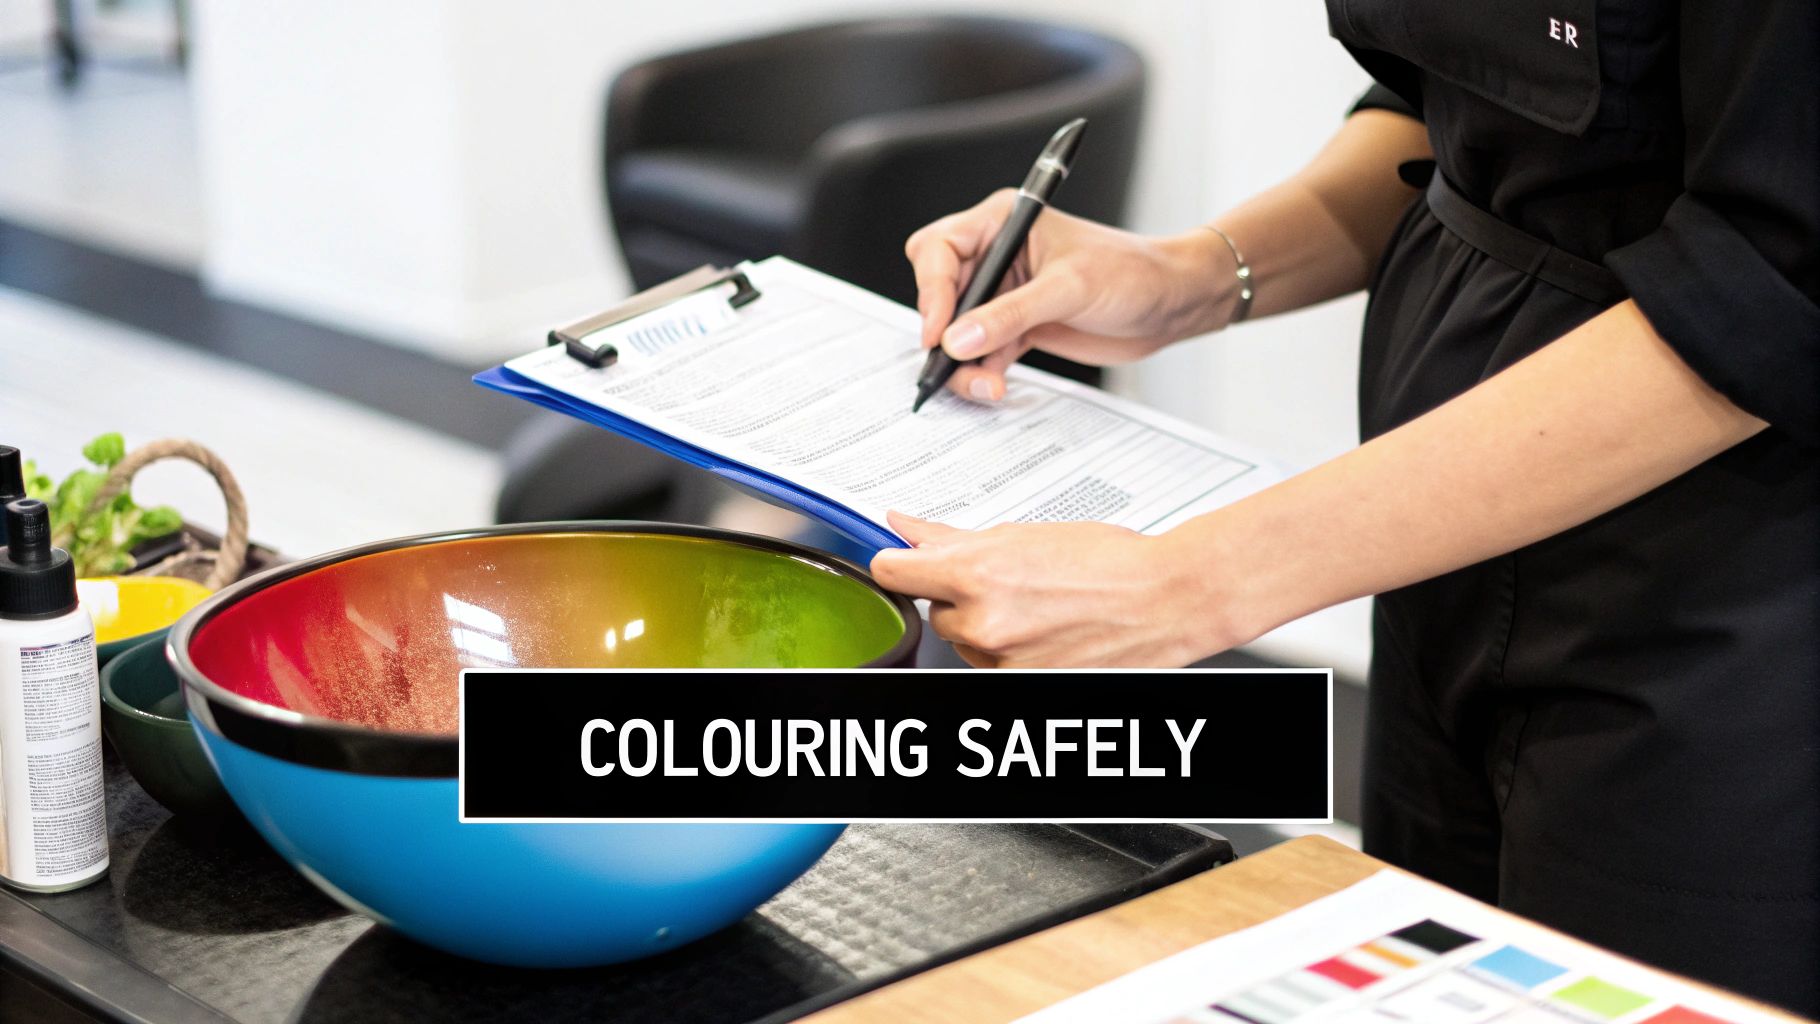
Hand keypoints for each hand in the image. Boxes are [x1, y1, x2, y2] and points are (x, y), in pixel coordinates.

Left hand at [869, 511, 1231, 667]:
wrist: (1166, 600)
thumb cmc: (1110, 564)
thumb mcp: (1024, 536)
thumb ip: (953, 537)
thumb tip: (905, 527)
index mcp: (977, 573)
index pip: (892, 572)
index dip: (897, 565)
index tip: (905, 563)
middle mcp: (983, 621)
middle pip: (935, 610)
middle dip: (960, 596)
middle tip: (1010, 582)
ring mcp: (1002, 660)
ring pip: (964, 642)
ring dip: (986, 627)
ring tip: (1038, 607)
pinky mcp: (1022, 686)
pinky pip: (993, 668)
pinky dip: (1011, 653)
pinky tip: (1046, 632)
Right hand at [904, 191, 1233, 402]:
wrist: (1170, 305)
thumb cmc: (1132, 273)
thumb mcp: (1068, 289)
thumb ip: (1009, 315)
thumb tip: (958, 339)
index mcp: (1002, 224)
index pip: (940, 249)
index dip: (931, 290)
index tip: (938, 331)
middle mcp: (998, 256)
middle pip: (940, 293)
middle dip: (940, 331)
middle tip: (950, 362)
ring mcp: (1005, 294)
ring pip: (957, 331)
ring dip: (962, 362)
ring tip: (983, 385)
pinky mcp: (1017, 327)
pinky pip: (982, 353)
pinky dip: (981, 372)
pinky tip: (994, 386)